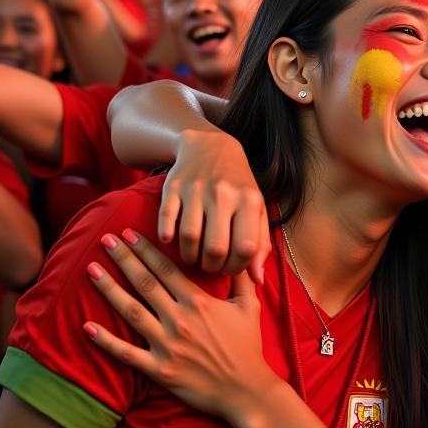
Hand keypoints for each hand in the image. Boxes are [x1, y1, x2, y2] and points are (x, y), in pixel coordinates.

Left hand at [84, 230, 277, 427]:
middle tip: (105, 239)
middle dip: (123, 259)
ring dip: (109, 289)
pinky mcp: (159, 369)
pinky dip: (106, 340)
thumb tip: (241, 255)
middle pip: (145, 283)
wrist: (245, 390)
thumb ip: (242, 279)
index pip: (166, 269)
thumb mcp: (250, 307)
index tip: (129, 234)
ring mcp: (167, 345)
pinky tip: (87, 326)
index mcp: (199, 302)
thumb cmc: (248, 348)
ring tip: (91, 269)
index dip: (145, 249)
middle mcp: (180, 319)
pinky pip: (127, 353)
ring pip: (131, 311)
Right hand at [158, 129, 270, 279]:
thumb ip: (261, 244)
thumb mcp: (256, 208)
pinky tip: (173, 241)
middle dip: (211, 266)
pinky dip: (167, 236)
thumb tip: (257, 280)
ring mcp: (196, 189)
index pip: (246, 249)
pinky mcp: (173, 187)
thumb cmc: (238, 186)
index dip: (237, 268)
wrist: (210, 146)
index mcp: (248, 201)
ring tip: (194, 257)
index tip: (229, 269)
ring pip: (189, 237)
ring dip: (189, 256)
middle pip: (216, 248)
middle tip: (210, 266)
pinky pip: (166, 220)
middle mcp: (223, 194)